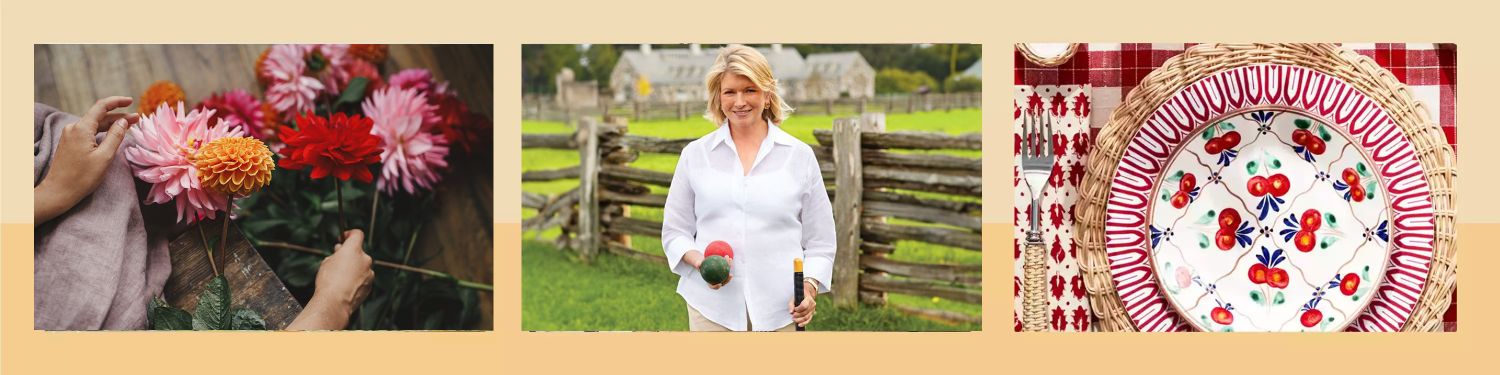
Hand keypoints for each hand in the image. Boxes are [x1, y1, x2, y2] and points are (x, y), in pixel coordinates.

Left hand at [35, 96, 138, 222]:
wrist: (58, 191)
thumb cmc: (82, 177)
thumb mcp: (105, 157)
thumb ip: (116, 136)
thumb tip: (124, 121)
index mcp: (82, 129)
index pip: (101, 107)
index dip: (117, 102)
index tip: (131, 101)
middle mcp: (73, 128)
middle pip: (99, 116)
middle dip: (119, 116)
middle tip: (138, 119)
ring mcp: (70, 136)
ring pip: (94, 125)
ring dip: (111, 124)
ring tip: (129, 126)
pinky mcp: (70, 143)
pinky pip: (88, 132)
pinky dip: (102, 132)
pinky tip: (112, 135)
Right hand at [288, 230, 373, 329]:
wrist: (335, 302)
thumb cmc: (328, 281)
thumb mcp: (327, 262)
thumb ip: (337, 254)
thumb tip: (340, 252)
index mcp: (354, 250)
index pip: (357, 234)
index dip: (350, 234)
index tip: (344, 238)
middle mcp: (365, 259)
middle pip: (359, 252)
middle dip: (350, 254)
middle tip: (338, 259)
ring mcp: (369, 273)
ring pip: (362, 266)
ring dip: (354, 268)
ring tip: (340, 277)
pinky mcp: (370, 285)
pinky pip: (363, 278)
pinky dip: (356, 279)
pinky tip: (345, 286)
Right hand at [683, 250, 731, 289]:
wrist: (704, 262)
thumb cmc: (700, 264)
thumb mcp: (697, 264)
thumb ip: (697, 264)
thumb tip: (698, 264)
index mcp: (710, 282)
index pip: (713, 286)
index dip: (716, 287)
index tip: (719, 284)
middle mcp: (716, 280)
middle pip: (723, 282)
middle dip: (727, 279)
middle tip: (730, 275)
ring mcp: (720, 276)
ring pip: (726, 274)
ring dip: (729, 268)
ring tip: (731, 265)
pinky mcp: (723, 271)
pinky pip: (726, 268)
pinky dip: (728, 263)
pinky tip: (729, 258)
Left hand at [788, 280, 817, 326]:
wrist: (805, 295)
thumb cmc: (798, 296)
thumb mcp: (793, 298)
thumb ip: (791, 304)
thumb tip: (790, 312)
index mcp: (808, 298)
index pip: (804, 306)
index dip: (798, 309)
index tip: (794, 309)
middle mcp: (812, 304)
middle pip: (805, 312)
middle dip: (798, 315)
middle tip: (792, 316)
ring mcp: (813, 309)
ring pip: (807, 317)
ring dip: (800, 320)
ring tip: (794, 319)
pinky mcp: (812, 314)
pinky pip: (808, 320)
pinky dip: (804, 323)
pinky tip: (799, 325)